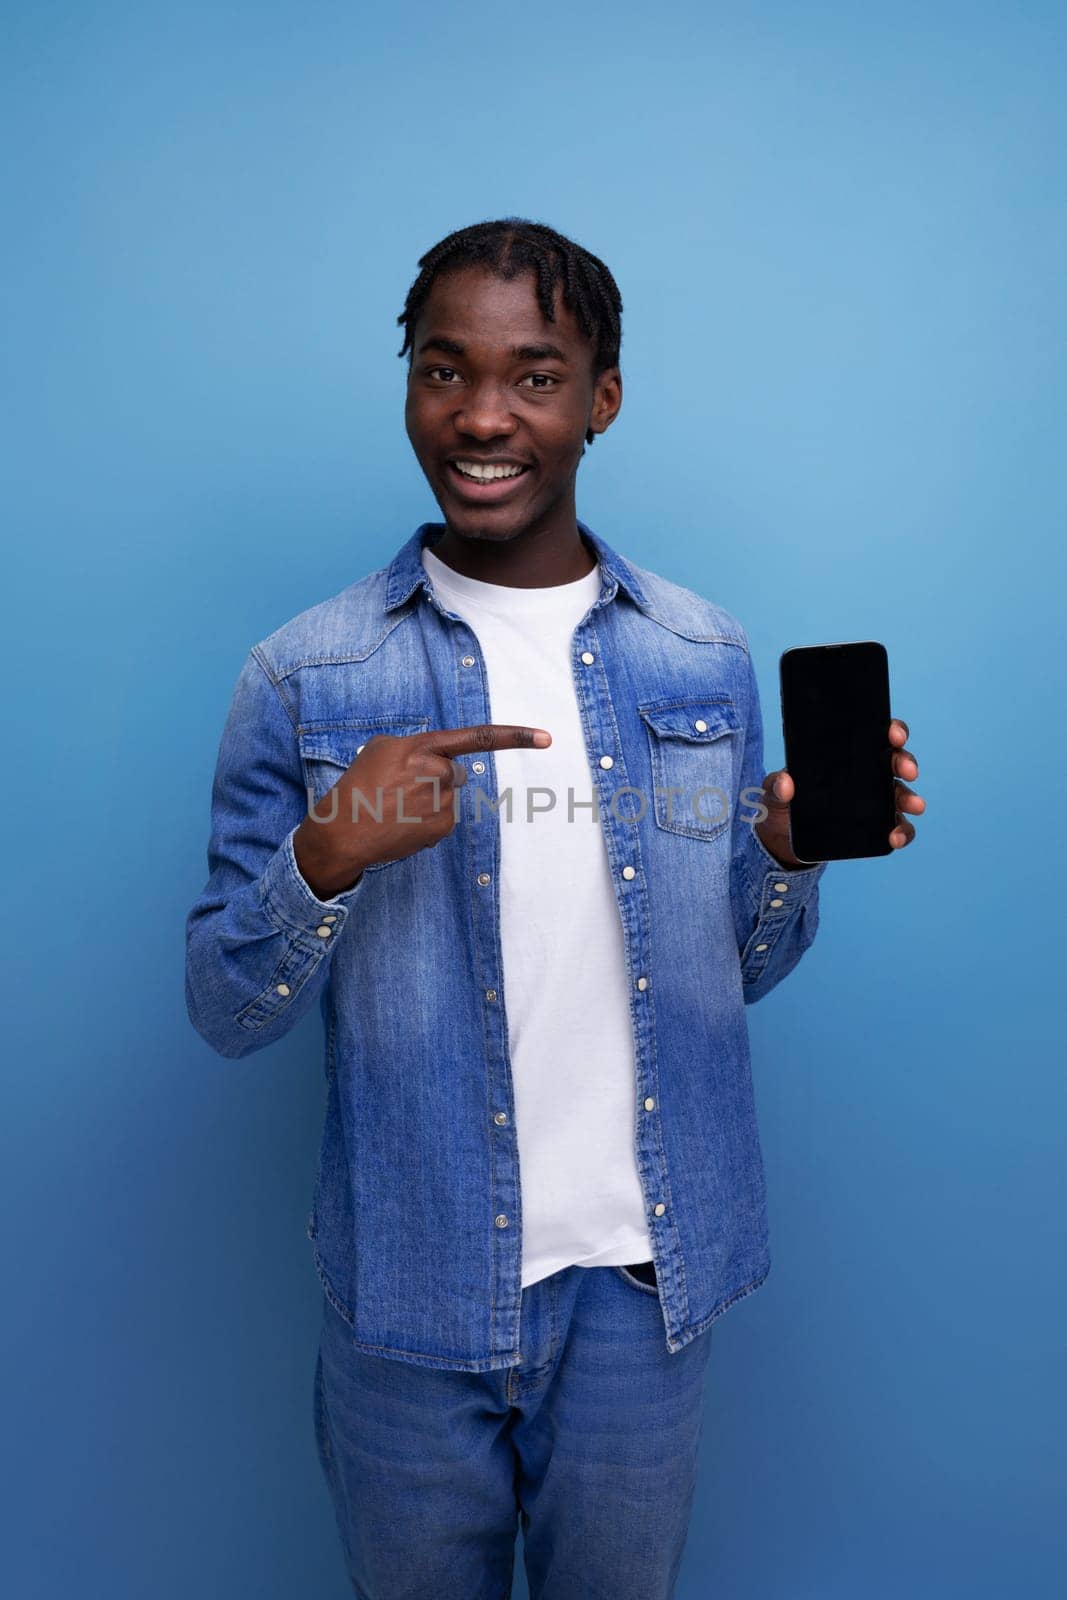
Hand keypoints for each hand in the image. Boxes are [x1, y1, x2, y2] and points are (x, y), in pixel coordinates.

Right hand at [293, 723, 551, 898]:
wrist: (342, 833)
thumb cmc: (357, 788)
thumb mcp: (379, 750)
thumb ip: (416, 747)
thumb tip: (442, 763)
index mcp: (420, 747)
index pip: (477, 738)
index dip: (515, 737)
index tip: (547, 738)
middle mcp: (437, 772)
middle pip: (455, 773)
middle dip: (436, 780)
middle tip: (400, 790)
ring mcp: (442, 802)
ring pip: (448, 798)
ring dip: (429, 802)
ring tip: (396, 809)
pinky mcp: (443, 827)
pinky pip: (444, 820)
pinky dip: (427, 823)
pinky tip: (402, 825)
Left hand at [754, 717, 925, 867]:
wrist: (782, 840)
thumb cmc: (783, 804)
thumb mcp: (773, 791)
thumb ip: (776, 786)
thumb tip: (785, 783)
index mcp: (846, 757)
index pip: (876, 736)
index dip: (891, 731)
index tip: (894, 735)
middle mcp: (866, 775)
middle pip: (894, 761)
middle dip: (905, 762)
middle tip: (908, 771)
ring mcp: (874, 801)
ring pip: (901, 794)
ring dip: (910, 798)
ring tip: (913, 806)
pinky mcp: (875, 827)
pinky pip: (898, 827)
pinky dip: (903, 831)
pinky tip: (895, 836)